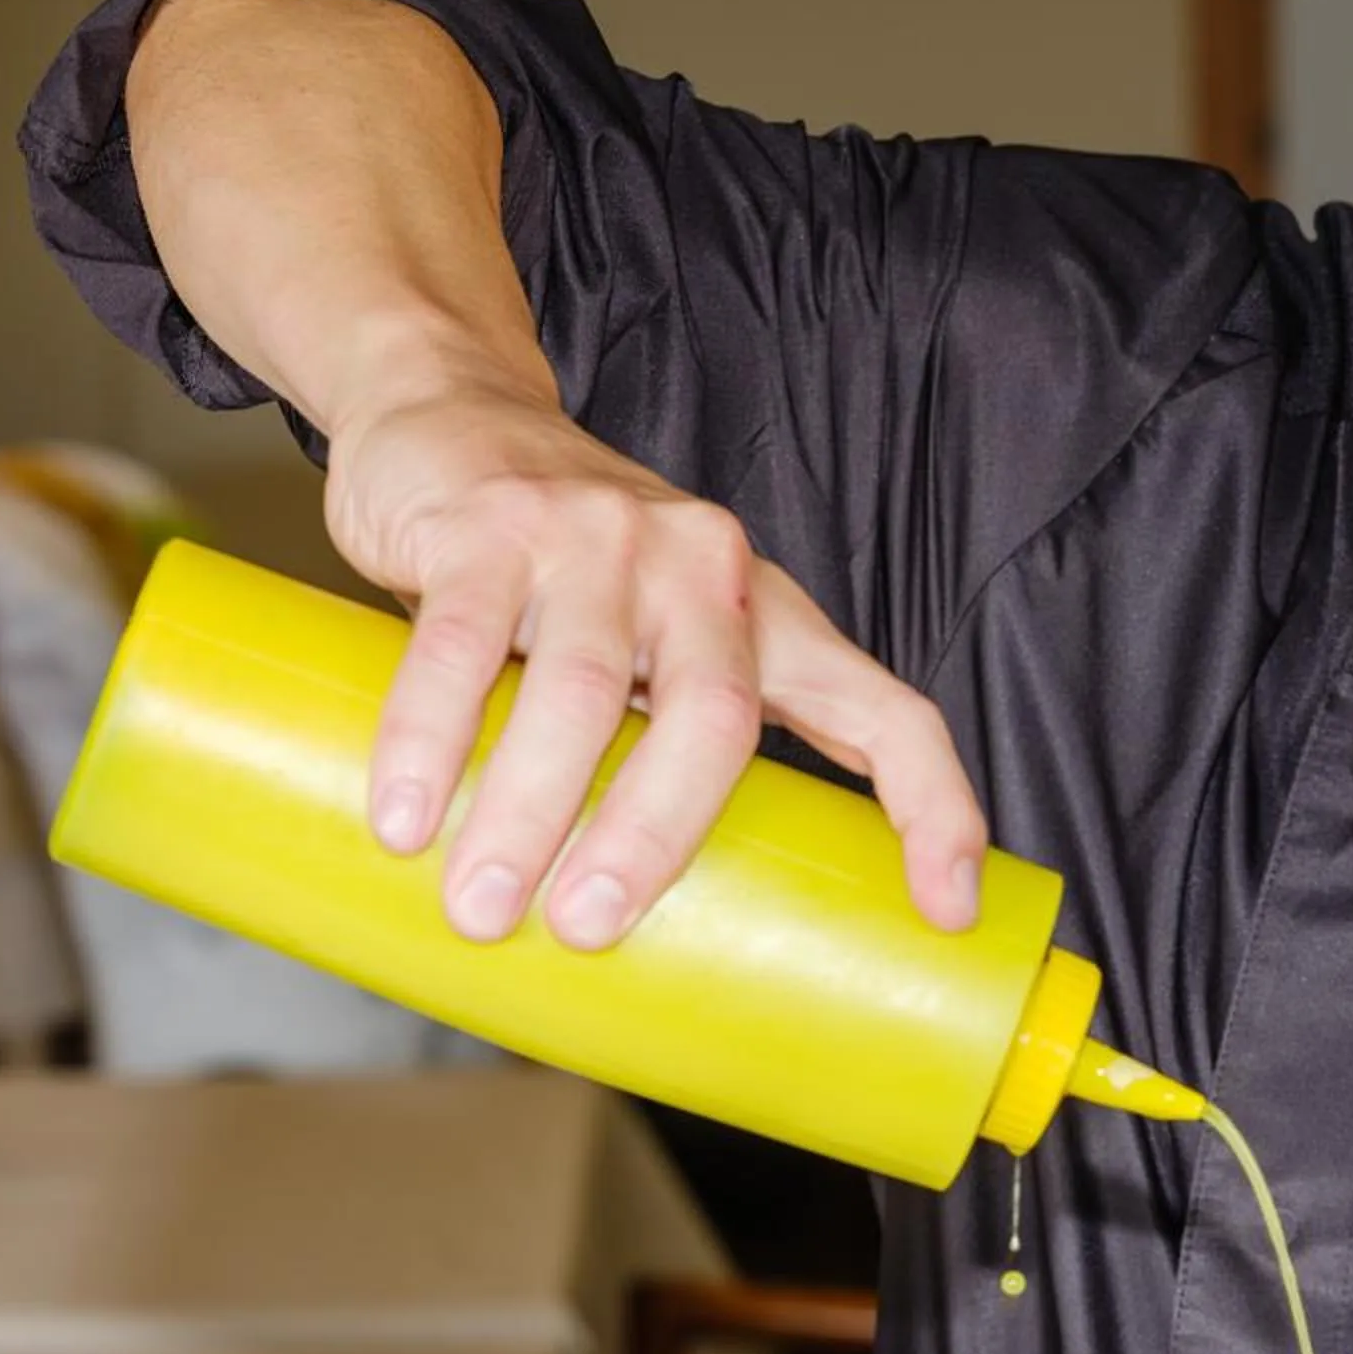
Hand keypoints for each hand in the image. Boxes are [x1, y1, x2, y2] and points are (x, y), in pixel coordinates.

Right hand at [323, 375, 987, 946]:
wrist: (452, 411)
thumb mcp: (661, 646)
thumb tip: (649, 942)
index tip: (944, 910)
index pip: (888, 712)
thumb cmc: (572, 573)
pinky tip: (408, 818)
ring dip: (528, 812)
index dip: (932, 807)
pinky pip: (463, 648)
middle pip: (716, 718)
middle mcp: (706, 570)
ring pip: (583, 692)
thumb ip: (671, 749)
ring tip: (483, 905)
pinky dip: (431, 741)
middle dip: (655, 836)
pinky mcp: (492, 527)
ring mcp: (602, 539)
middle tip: (588, 928)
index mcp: (774, 620)